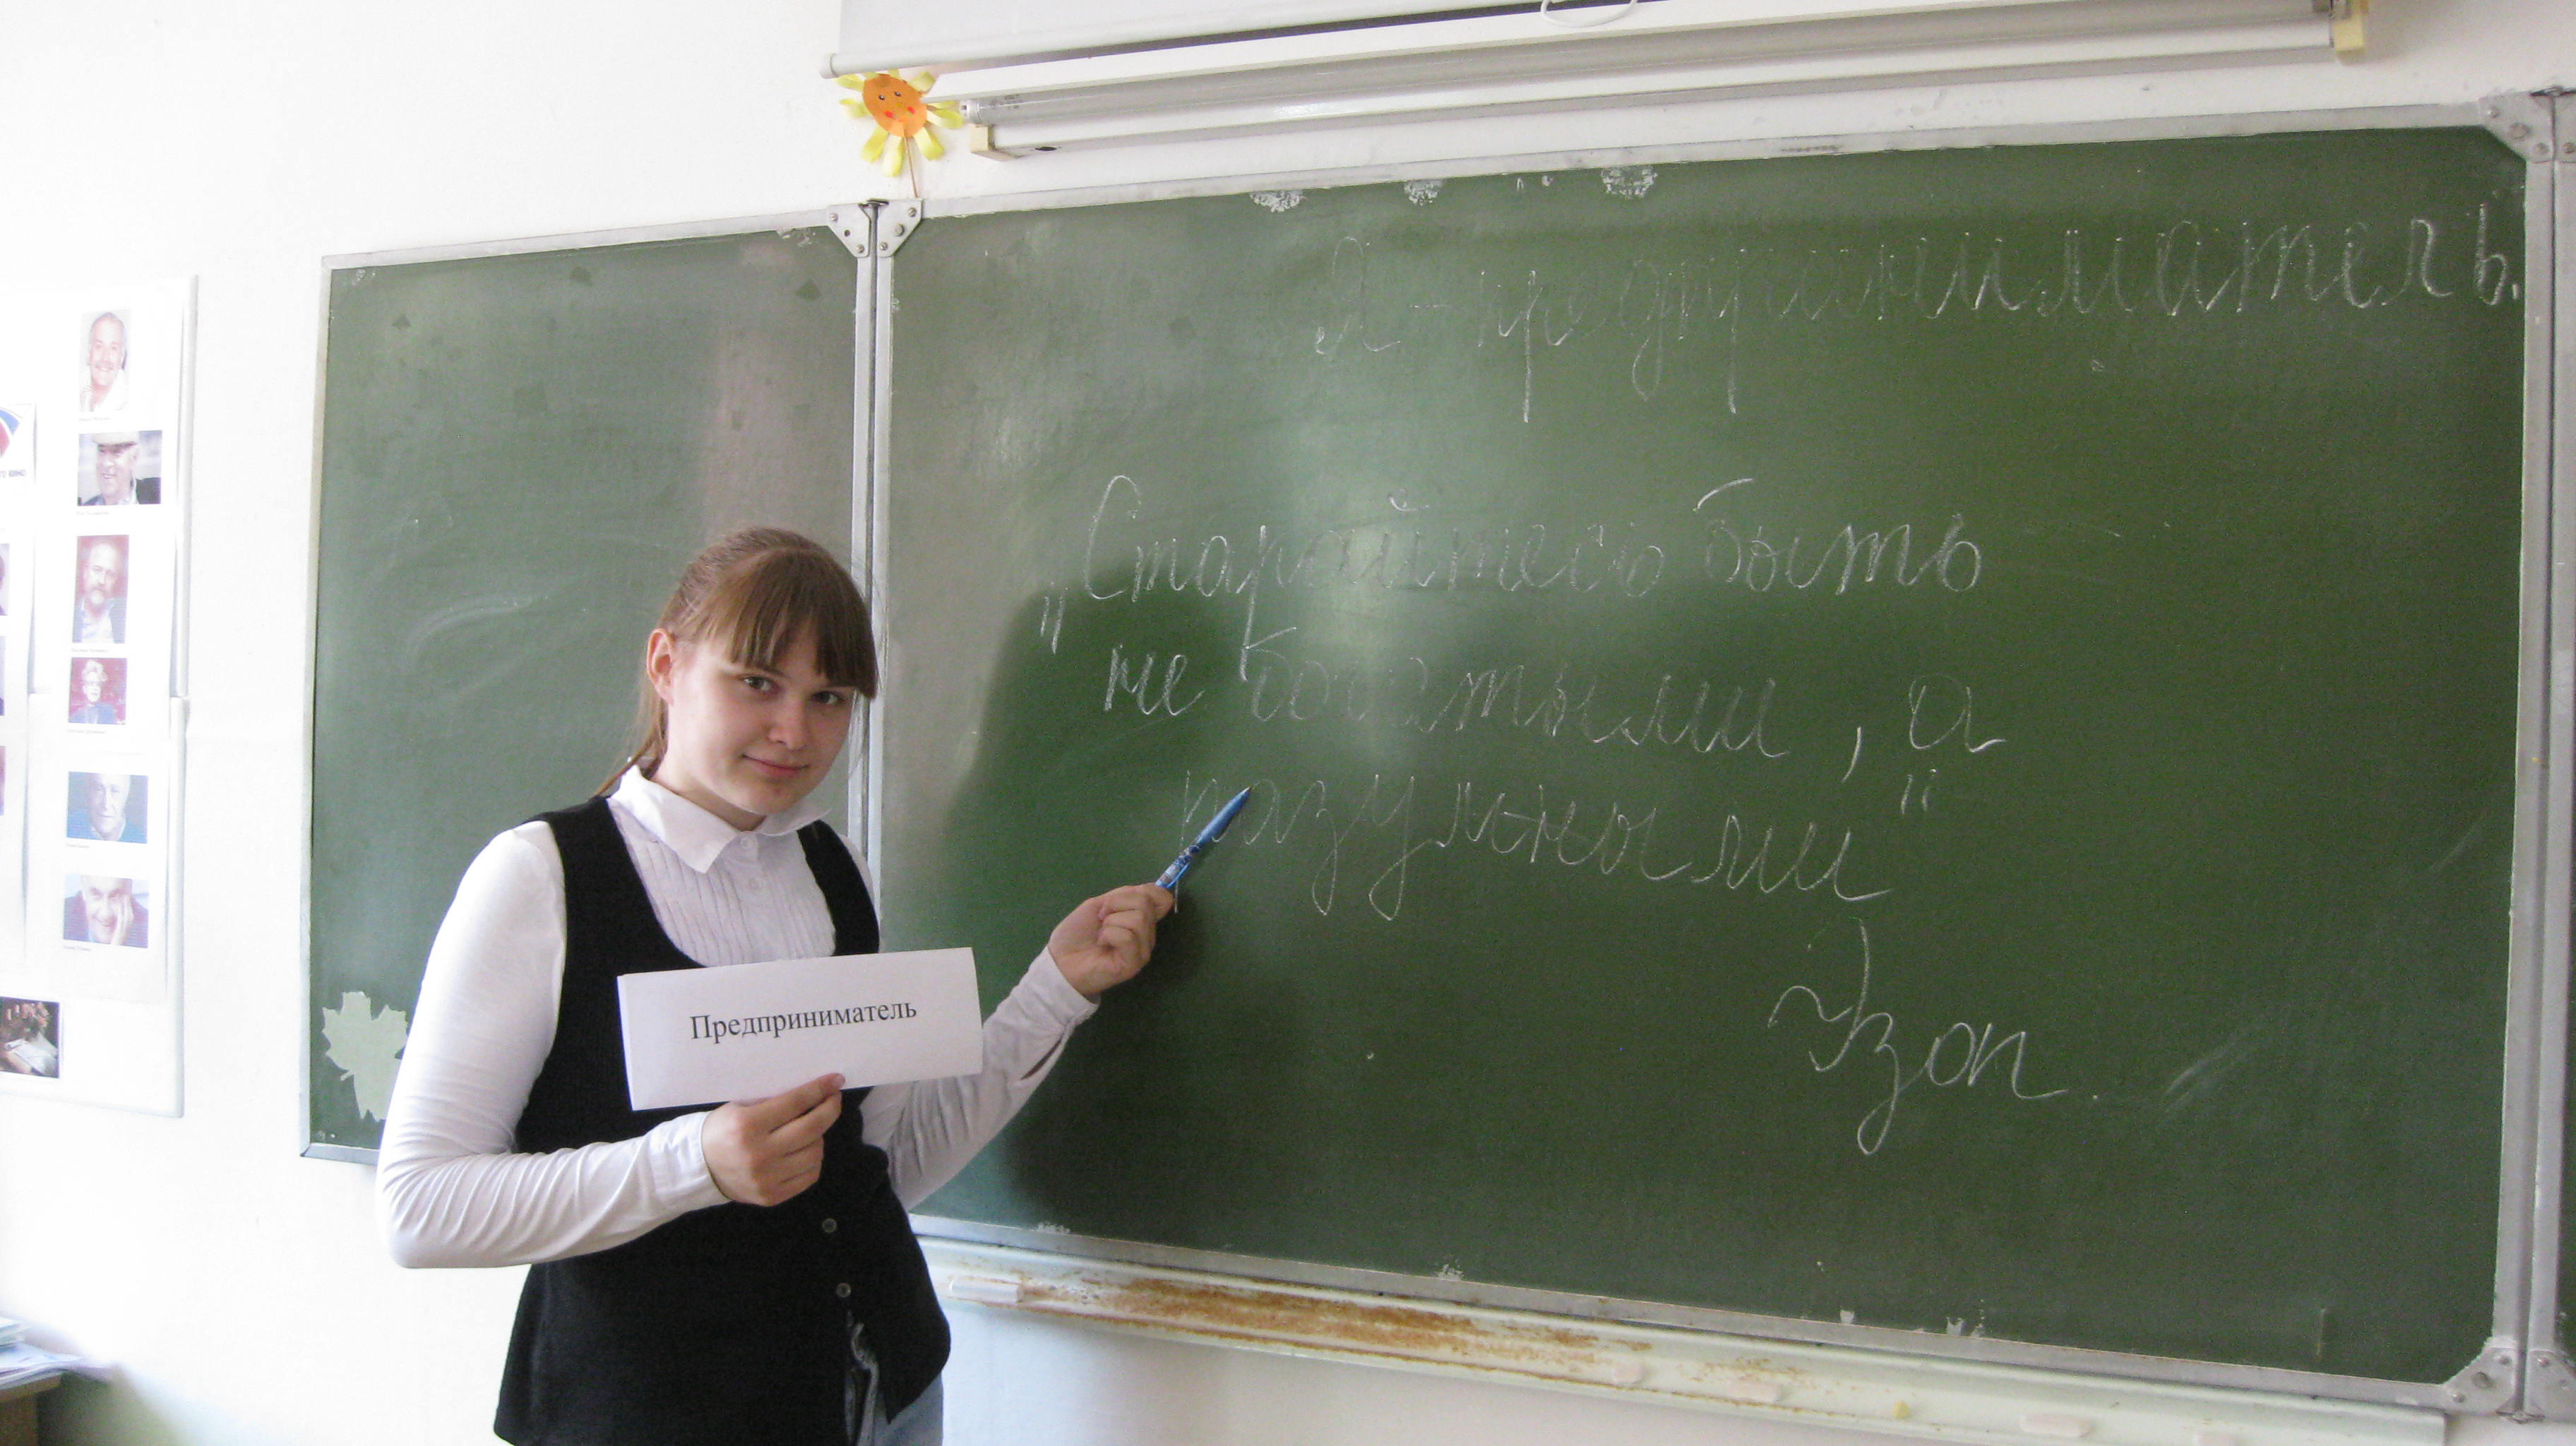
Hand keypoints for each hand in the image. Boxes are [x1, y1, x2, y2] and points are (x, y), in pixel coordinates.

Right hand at [701, 1073, 841, 1205]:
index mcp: (747, 1126)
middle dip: (829, 1109)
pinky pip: (810, 1175)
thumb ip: (773, 1102)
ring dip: (819, 1136)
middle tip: (833, 1099)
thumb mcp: (739, 1107)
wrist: (699, 1168)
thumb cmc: (721, 1131)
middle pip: (811, 1128)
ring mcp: (767, 1179)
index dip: (819, 1089)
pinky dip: (813, 1159)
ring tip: (810, 1128)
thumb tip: (813, 1092)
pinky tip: (805, 1150)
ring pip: (815, 1152)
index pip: (794, 1103)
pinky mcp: (772, 1196)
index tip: (835, 1080)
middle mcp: (759, 1154)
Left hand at [1047, 883, 1176, 999]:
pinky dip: (1109, 934)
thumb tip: (1149, 888)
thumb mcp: (1098, 903)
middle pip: (1146, 903)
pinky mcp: (1133, 964)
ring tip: (1101, 934)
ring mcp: (1142, 950)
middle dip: (1116, 904)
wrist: (1060, 960)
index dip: (1147, 892)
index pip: (1163, 898)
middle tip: (1100, 918)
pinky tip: (1102, 945)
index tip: (1122, 898)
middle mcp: (1147, 934)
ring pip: (1138, 918)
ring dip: (1110, 921)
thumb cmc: (1077, 932)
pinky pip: (1127, 936)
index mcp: (1141, 918)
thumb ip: (1124, 895)